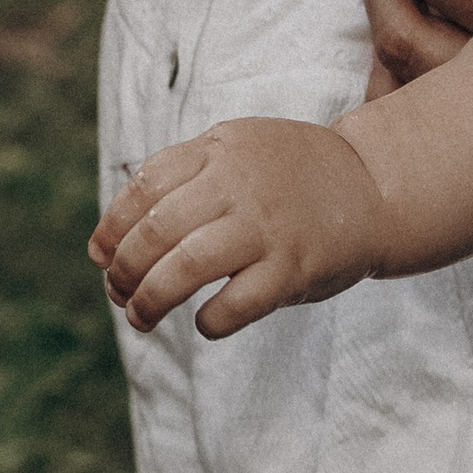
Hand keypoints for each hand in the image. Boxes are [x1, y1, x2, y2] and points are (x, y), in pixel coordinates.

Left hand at [92, 118, 389, 337]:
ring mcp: (268, 227)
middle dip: (124, 270)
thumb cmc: (288, 177)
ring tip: (140, 317)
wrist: (372, 187)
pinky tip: (203, 322)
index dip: (111, 228)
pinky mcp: (294, 268)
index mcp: (218, 150)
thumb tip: (106, 242)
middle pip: (156, 230)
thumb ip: (179, 179)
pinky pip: (237, 304)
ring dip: (150, 299)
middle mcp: (239, 184)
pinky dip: (209, 320)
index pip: (143, 187)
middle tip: (118, 292)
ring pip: (187, 266)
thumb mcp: (235, 151)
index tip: (100, 256)